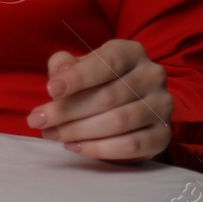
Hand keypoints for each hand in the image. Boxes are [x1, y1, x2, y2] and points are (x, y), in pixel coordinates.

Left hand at [27, 40, 173, 161]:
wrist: (127, 106)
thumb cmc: (94, 81)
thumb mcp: (77, 67)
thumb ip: (63, 66)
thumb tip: (60, 74)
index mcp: (130, 52)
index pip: (106, 63)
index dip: (77, 77)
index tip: (50, 91)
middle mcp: (152, 76)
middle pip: (108, 96)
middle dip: (67, 111)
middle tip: (38, 121)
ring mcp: (162, 106)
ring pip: (119, 122)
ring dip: (79, 131)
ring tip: (51, 134)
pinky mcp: (164, 135)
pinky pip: (131, 145)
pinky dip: (99, 148)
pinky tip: (74, 146)